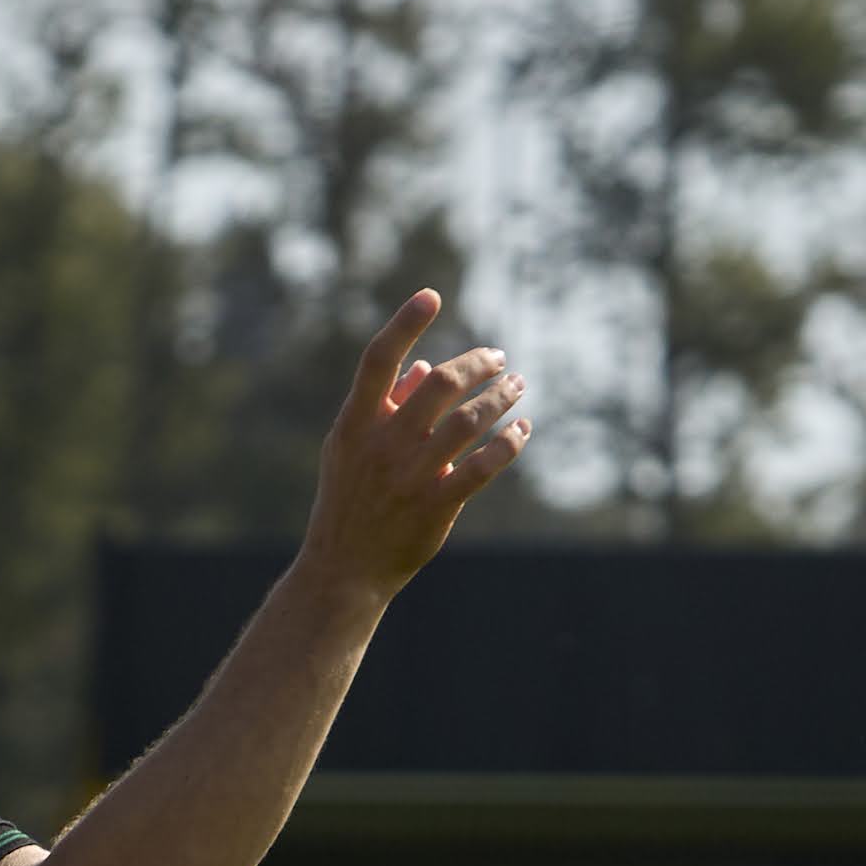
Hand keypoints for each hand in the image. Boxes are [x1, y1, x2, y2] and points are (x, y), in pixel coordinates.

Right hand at [299, 290, 534, 599]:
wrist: (343, 569)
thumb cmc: (347, 502)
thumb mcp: (349, 450)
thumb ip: (384, 407)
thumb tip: (421, 369)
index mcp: (356, 423)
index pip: (378, 361)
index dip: (404, 324)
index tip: (431, 296)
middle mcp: (384, 444)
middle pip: (439, 384)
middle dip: (477, 364)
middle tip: (499, 358)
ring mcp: (411, 475)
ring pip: (469, 421)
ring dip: (501, 396)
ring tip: (518, 385)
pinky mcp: (436, 504)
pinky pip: (483, 465)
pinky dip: (509, 442)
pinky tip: (522, 428)